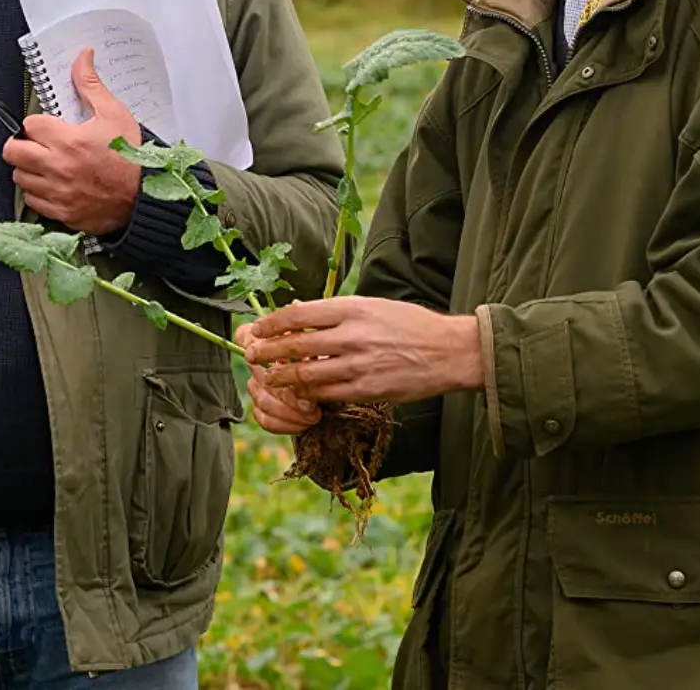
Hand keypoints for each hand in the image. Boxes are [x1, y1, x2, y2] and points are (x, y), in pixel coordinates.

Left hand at [4, 49, 142, 235]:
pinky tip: (53, 185)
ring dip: (28, 169)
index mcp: (68, 141)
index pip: (28, 124)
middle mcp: (58, 167)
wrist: (146, 197)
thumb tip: (83, 59)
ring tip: (45, 164)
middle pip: (12, 151)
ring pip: (20, 177)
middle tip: (35, 144)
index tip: (46, 127)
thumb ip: (90, 85)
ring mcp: (57, 192)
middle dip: (21, 144)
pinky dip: (38, 193)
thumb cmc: (133, 158)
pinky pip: (33, 202)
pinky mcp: (61, 213)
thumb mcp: (114, 114)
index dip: (36, 123)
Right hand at [236, 320, 320, 434]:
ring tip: (313, 415)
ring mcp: (258, 385)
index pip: (246, 337)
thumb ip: (307, 347)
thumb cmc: (331, 355)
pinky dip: (285, 424)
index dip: (259, 349)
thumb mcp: (323, 343)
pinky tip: (303, 424)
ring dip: (289, 412)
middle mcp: (258, 360)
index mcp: (267, 338)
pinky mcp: (262, 408)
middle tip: (311, 403)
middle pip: (260, 376)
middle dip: (287, 393)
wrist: (341, 379)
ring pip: (262, 400)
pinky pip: (264, 419)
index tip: (283, 362)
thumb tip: (303, 360)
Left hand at [242, 297, 483, 405]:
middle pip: (295, 346)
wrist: (448, 351)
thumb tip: (297, 311)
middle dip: (267, 353)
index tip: (258, 329)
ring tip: (270, 379)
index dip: (272, 323)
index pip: (298, 314)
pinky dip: (310, 395)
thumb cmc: (409, 324)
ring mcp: (359, 365)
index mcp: (352, 308)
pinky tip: (301, 394)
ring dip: (283, 378)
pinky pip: (327, 395)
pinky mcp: (367, 390)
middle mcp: (352, 335)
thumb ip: (336, 311)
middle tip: (252, 356)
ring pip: (307, 375)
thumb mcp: (372, 305)